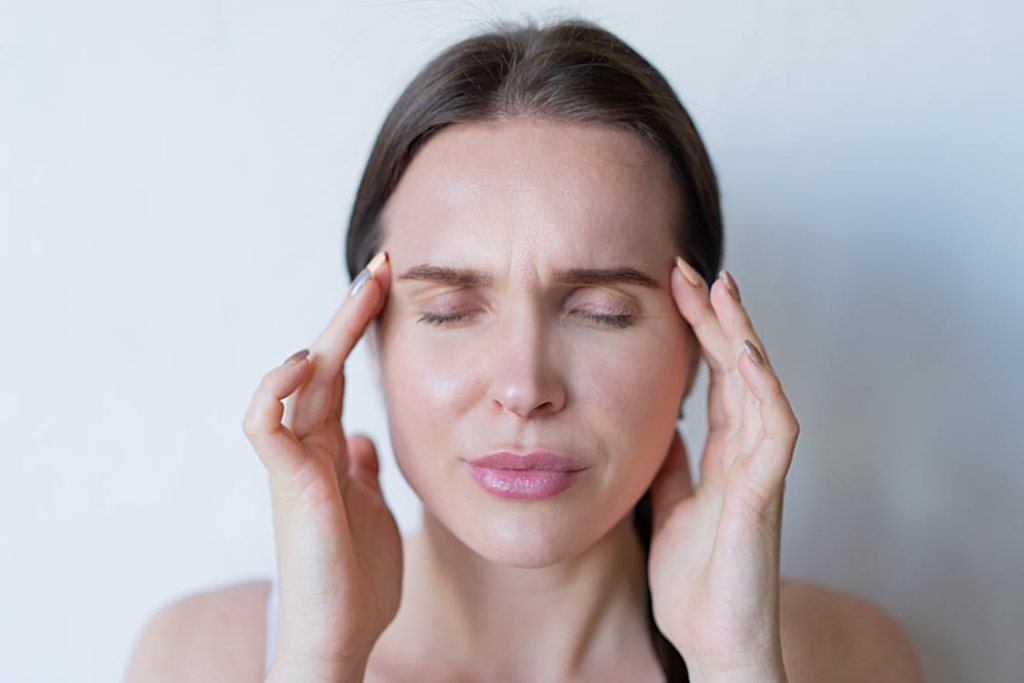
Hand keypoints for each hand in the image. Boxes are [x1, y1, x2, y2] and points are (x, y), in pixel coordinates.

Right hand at [242, 251, 399, 681]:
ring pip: (296, 381)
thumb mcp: (374, 510)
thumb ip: (363, 471)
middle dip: (349, 313)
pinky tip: (306, 363)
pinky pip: (266, 426)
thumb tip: (364, 441)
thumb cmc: (355, 582)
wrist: (340, 637)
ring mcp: (295, 464)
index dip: (360, 330)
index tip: (389, 286)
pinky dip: (276, 389)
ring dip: (326, 334)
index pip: (340, 374)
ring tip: (361, 295)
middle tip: (381, 265)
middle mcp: (309, 449)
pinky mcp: (288, 485)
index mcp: (331, 451)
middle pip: (322, 363)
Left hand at [647, 259, 798, 681]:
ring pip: (762, 389)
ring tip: (722, 290)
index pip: (716, 380)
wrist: (714, 643)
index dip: (699, 333)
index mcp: (724, 457)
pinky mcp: (764, 498)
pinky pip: (775, 436)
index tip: (673, 287)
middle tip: (691, 268)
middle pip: (739, 371)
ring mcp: (760, 473)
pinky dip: (766, 393)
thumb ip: (672, 468)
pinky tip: (750, 358)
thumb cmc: (697, 583)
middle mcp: (747, 456)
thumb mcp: (669, 509)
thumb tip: (662, 431)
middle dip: (718, 317)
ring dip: (744, 337)